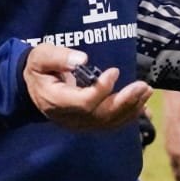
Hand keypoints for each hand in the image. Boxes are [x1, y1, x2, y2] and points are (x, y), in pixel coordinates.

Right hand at [23, 45, 150, 131]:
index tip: (114, 71)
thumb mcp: (41, 57)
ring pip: (109, 122)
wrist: (33, 88)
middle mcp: (69, 117)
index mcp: (56, 101)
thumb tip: (83, 59)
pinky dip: (129, 116)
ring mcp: (80, 124)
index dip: (102, 89)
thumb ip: (58, 57)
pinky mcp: (88, 124)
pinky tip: (143, 107)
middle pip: (101, 115)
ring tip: (146, 91)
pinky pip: (111, 124)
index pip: (84, 102)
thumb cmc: (39, 69)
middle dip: (125, 101)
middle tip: (143, 86)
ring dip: (131, 108)